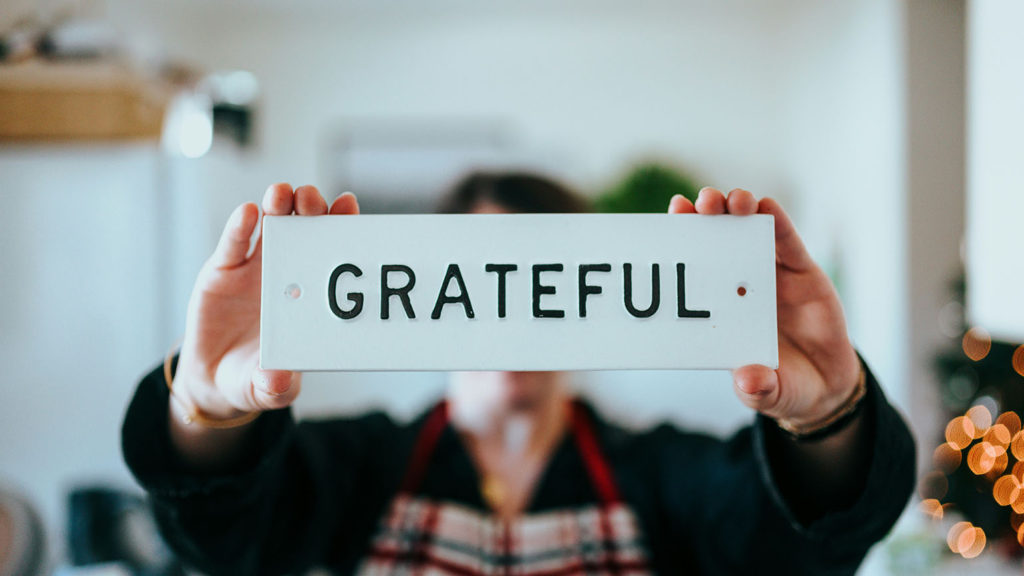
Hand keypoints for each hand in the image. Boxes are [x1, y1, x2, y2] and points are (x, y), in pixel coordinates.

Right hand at [173, 184, 359, 420]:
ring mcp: (256, 268)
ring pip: (271, 226)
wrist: (215, 377)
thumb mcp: (268, 388)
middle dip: (311, 209)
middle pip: (304, 229)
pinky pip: (233, 243)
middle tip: (313, 199)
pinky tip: (248, 212)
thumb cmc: (256, 377)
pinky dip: (240, 226)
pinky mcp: (223, 269)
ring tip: (282, 194)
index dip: (341, 226)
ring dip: (279, 206)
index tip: (349, 205)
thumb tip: (278, 381)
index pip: (331, 252)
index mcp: (310, 294)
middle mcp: (288, 272)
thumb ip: (275, 386)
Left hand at [668, 188, 861, 426]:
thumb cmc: (783, 386)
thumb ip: (758, 388)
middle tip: (698, 204)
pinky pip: (788, 242)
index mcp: (720, 310)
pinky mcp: (802, 272)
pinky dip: (777, 221)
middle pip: (716, 240)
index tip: (669, 220)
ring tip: (731, 201)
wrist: (825, 385)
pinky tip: (765, 205)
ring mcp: (770, 275)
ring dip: (737, 210)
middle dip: (705, 217)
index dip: (681, 243)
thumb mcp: (769, 393)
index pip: (694, 270)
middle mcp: (740, 286)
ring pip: (749, 232)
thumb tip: (749, 381)